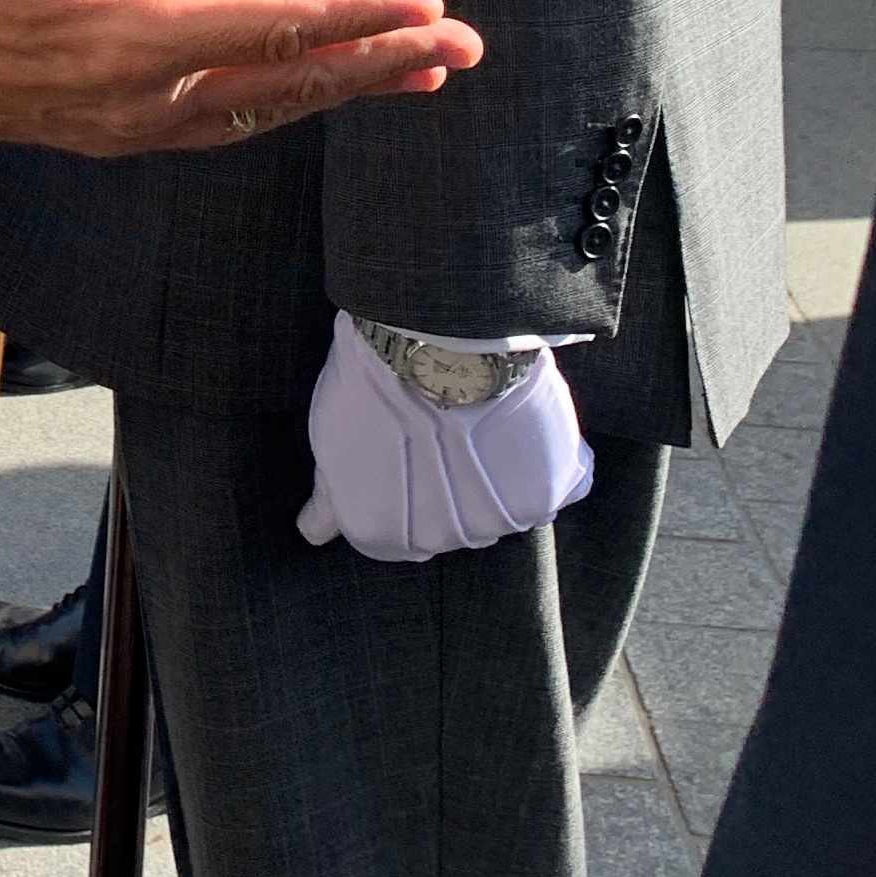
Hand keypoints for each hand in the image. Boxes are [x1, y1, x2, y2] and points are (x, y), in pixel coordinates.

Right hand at [0, 0, 481, 157]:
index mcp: (110, 40)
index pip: (251, 29)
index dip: (339, 16)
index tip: (414, 4)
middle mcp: (135, 97)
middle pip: (281, 82)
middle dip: (375, 60)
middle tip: (461, 46)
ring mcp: (133, 125)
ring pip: (264, 110)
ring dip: (345, 88)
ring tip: (423, 70)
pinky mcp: (125, 132)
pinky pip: (232, 122)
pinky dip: (292, 102)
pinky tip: (329, 87)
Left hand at [296, 313, 592, 560]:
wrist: (434, 335)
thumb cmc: (372, 380)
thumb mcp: (330, 438)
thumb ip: (330, 500)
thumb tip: (314, 533)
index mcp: (382, 533)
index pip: (393, 538)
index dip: (397, 492)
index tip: (402, 455)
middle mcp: (442, 541)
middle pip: (450, 527)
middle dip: (444, 490)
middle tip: (441, 432)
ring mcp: (501, 519)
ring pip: (501, 510)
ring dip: (495, 478)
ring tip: (480, 423)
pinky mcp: (551, 488)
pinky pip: (561, 487)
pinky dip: (552, 464)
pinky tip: (528, 431)